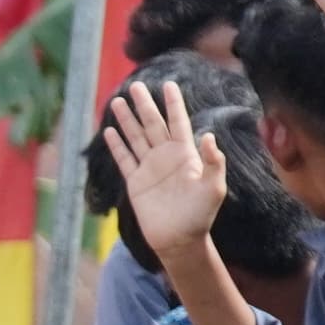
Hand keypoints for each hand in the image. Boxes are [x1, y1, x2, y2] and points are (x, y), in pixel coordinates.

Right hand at [101, 77, 231, 256]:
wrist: (179, 240)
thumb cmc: (200, 215)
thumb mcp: (213, 188)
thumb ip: (213, 162)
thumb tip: (208, 135)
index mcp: (186, 156)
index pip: (179, 123)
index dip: (174, 104)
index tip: (169, 84)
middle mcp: (166, 157)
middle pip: (154, 125)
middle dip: (145, 105)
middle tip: (136, 85)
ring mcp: (150, 168)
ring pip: (136, 137)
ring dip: (128, 120)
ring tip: (119, 100)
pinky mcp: (135, 182)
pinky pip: (125, 159)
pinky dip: (117, 145)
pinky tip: (110, 131)